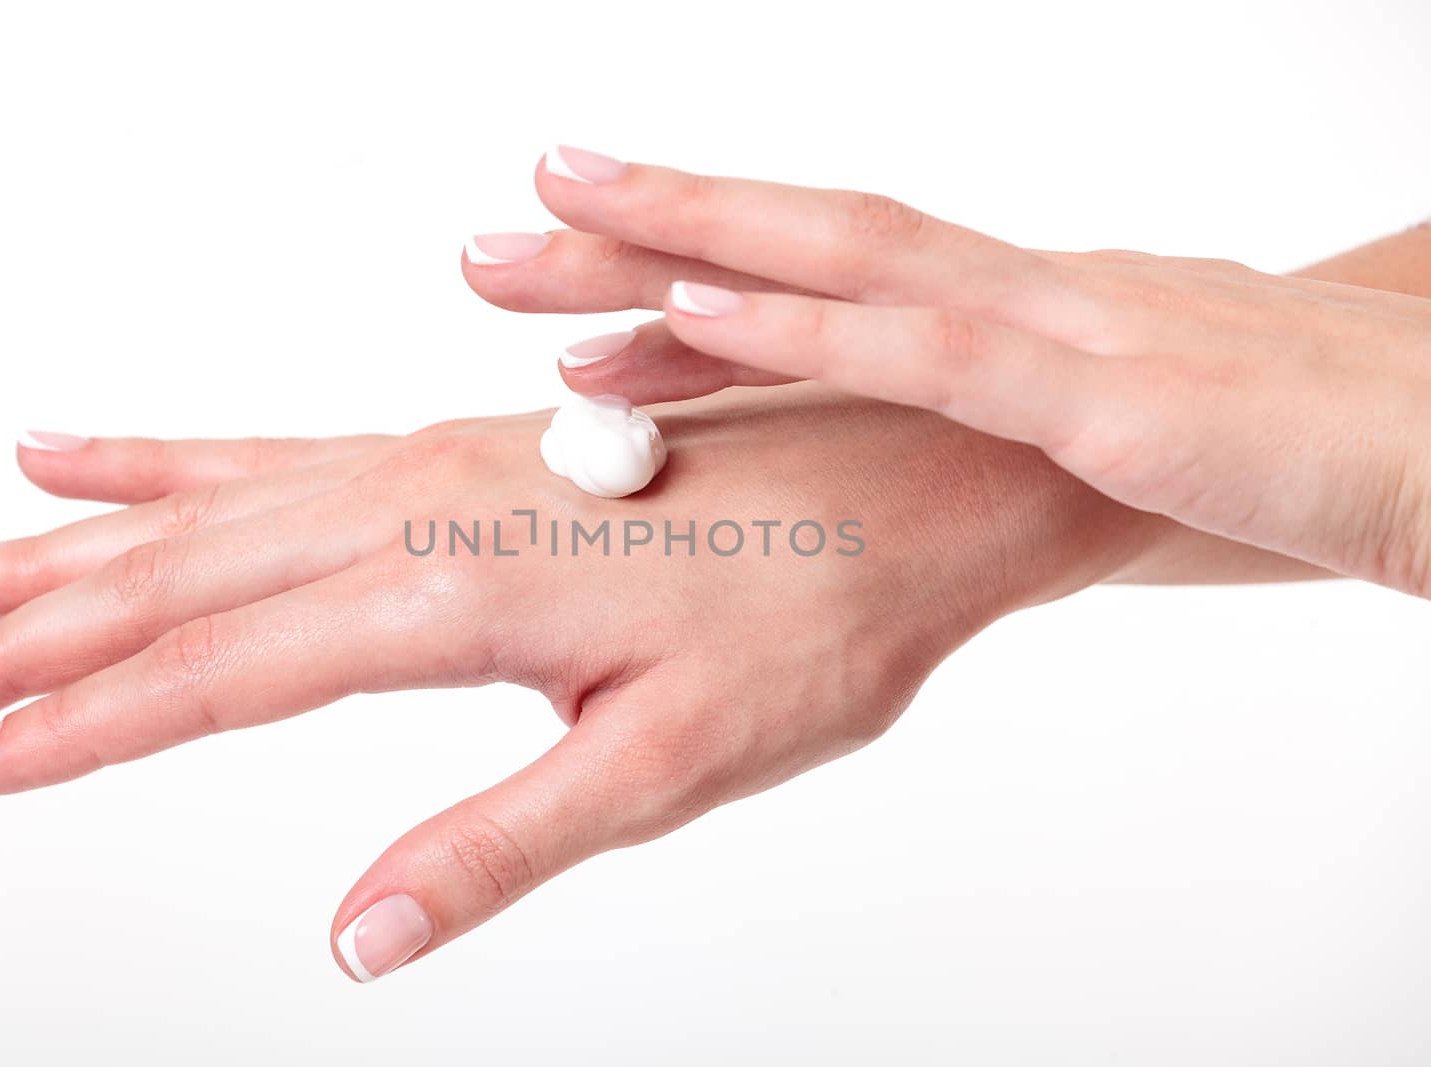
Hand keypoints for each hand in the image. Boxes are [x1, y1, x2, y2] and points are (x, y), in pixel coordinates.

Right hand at [0, 385, 1163, 979]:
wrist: (906, 477)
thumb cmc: (815, 619)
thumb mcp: (669, 760)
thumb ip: (500, 841)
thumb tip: (357, 937)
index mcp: (459, 592)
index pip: (227, 671)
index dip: (87, 724)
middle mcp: (423, 505)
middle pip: (184, 577)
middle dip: (34, 640)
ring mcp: (434, 462)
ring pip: (210, 507)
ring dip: (69, 549)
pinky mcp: (460, 446)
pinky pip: (281, 449)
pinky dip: (170, 457)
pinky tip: (91, 452)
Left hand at [463, 147, 1430, 593]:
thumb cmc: (1292, 448)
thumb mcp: (1120, 434)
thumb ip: (1007, 435)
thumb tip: (899, 469)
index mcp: (1014, 317)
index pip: (822, 281)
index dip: (682, 264)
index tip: (560, 260)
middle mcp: (1021, 296)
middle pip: (799, 245)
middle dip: (641, 233)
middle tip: (495, 231)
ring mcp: (1064, 331)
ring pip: (845, 259)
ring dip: (688, 238)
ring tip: (546, 224)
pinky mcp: (1117, 399)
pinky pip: (936, 349)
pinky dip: (806, 322)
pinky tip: (692, 303)